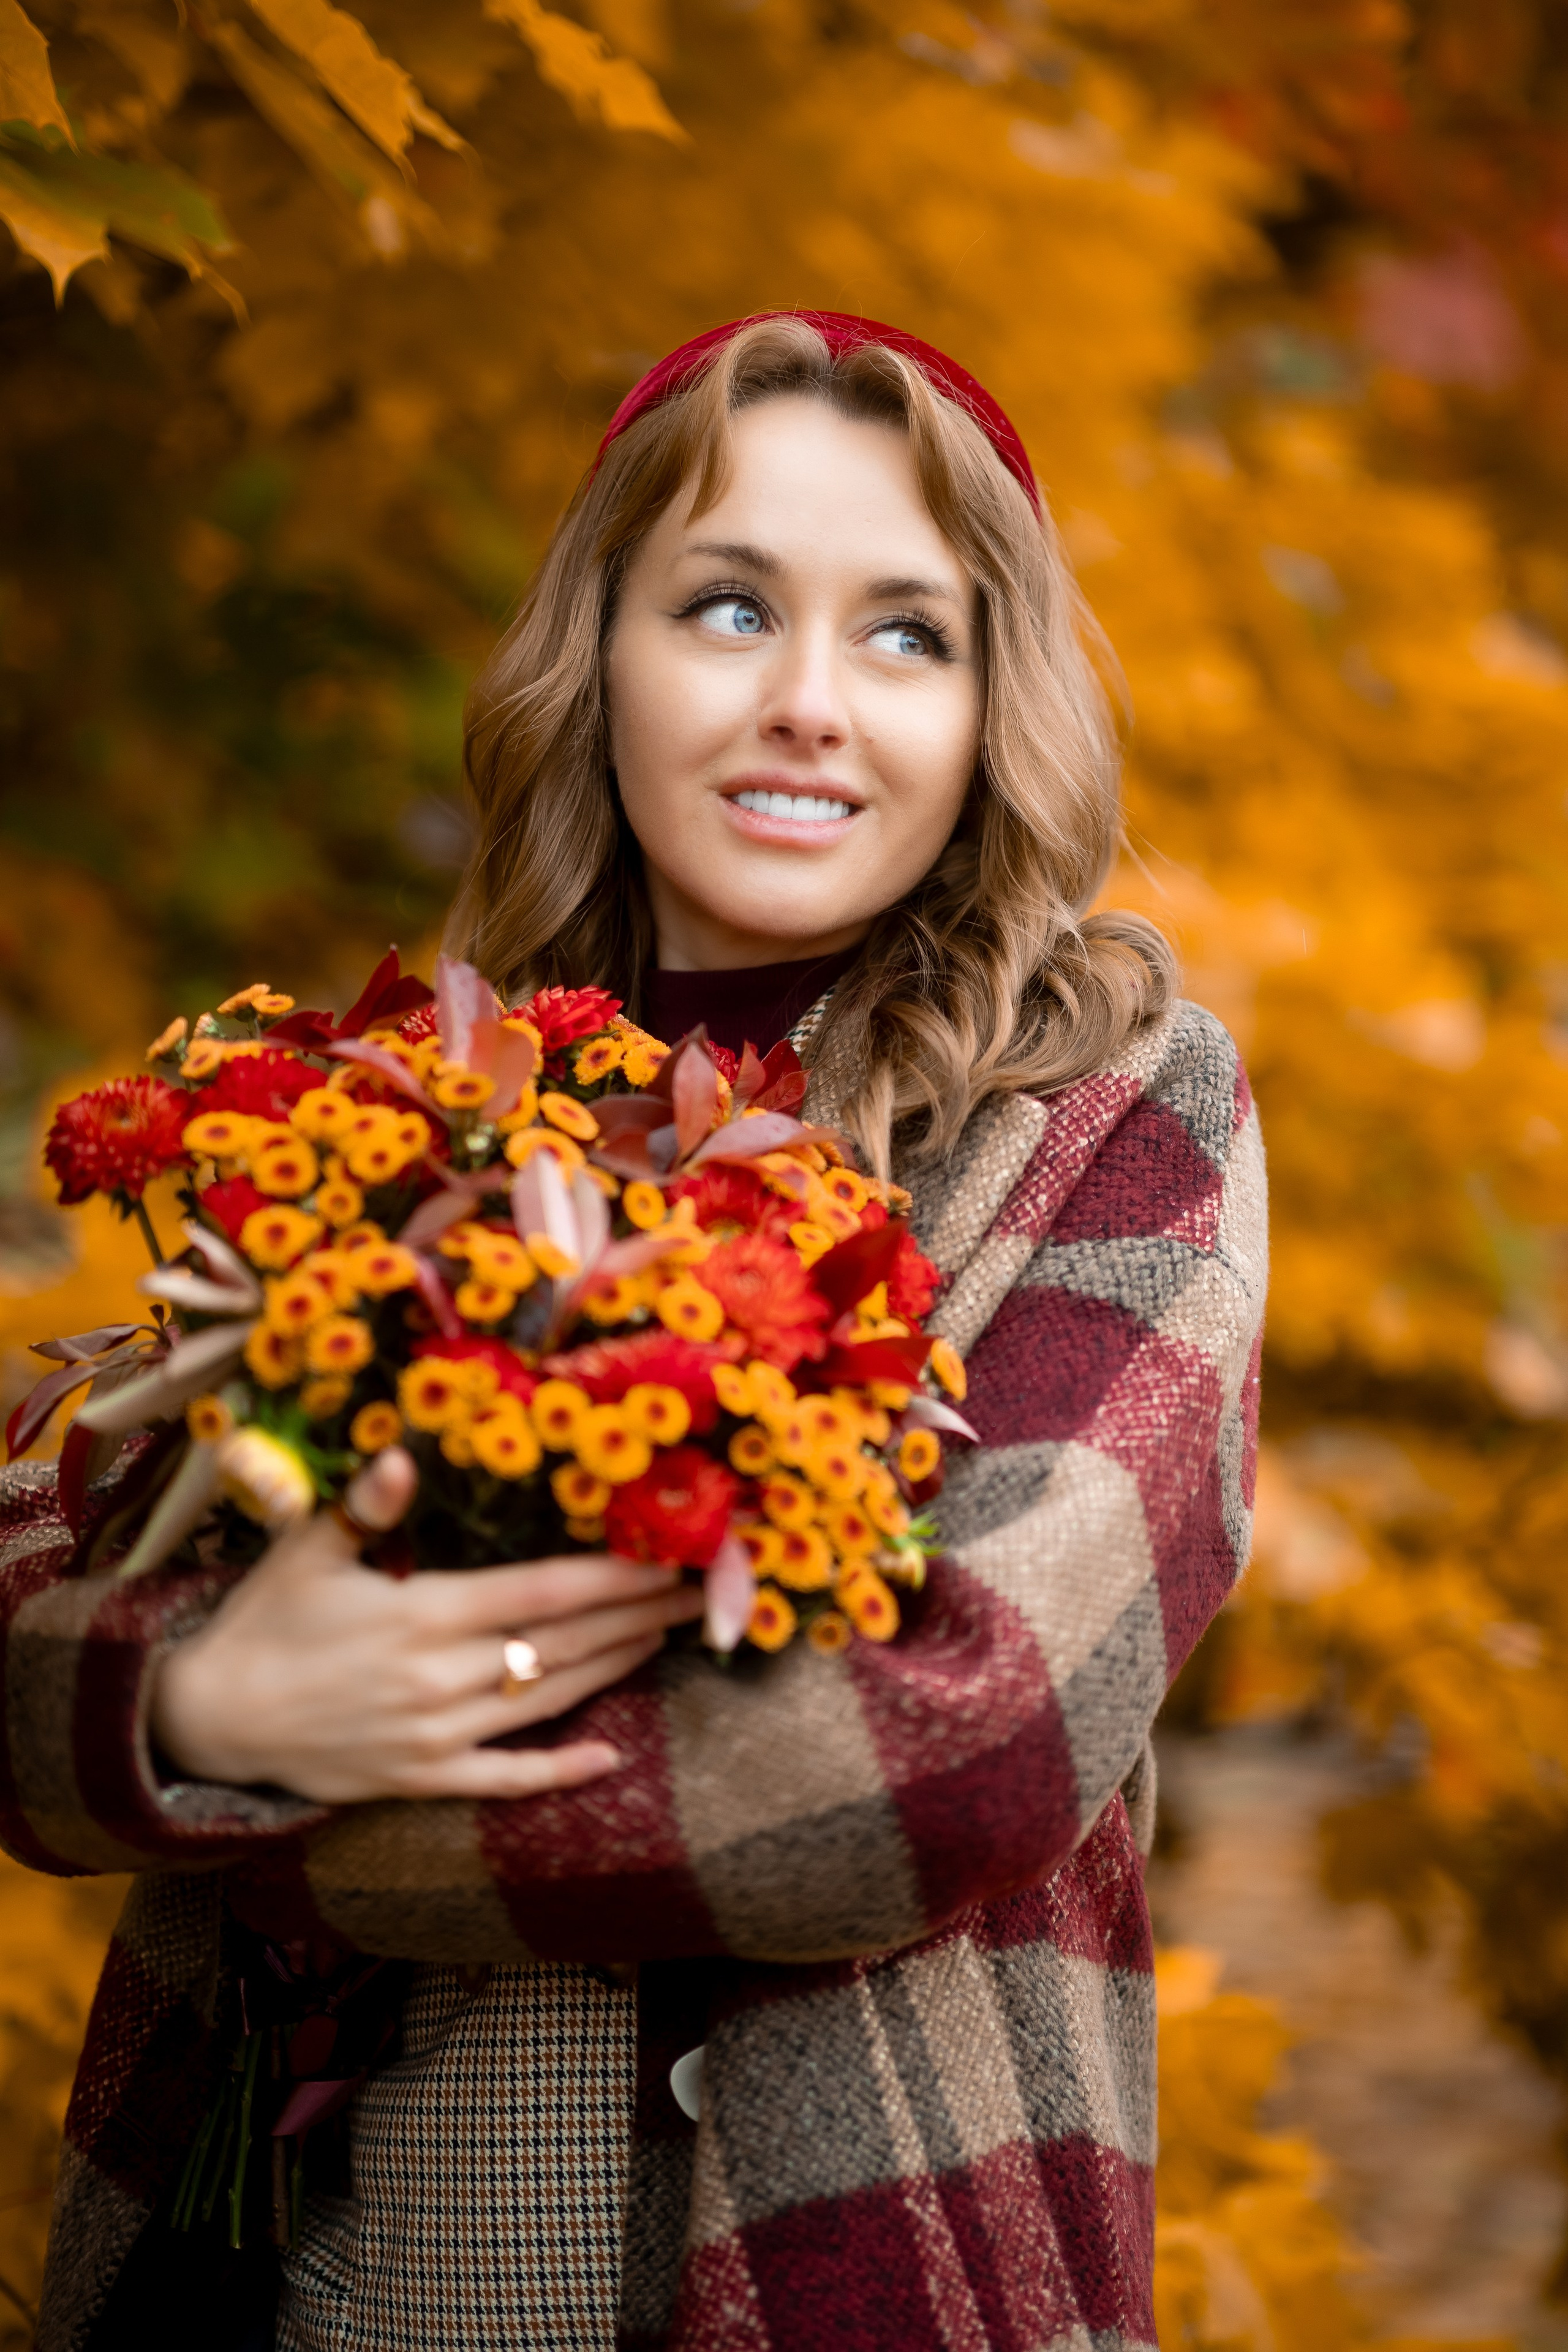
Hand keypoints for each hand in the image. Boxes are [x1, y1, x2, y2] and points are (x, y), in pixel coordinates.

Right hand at [150, 1446, 702, 1802]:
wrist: (211, 1720)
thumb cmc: (264, 1623)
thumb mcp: (306, 1552)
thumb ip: (365, 1507)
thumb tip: (403, 1455)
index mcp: (423, 1615)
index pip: (542, 1592)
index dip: (612, 1577)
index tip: (666, 1558)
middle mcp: (442, 1678)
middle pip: (563, 1642)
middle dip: (637, 1617)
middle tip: (697, 1595)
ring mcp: (437, 1735)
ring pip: (548, 1698)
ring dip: (615, 1668)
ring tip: (667, 1639)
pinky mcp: (423, 1779)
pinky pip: (506, 1780)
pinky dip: (560, 1770)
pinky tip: (609, 1756)